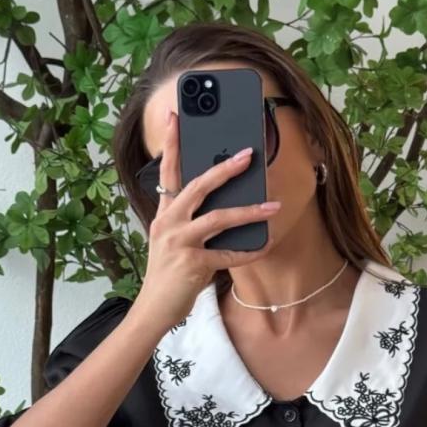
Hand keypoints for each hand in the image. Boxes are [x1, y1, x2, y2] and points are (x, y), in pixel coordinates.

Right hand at [132, 107, 281, 331]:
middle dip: (225, 169)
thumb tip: (225, 208)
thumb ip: (190, 223)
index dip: (170, 143)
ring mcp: (179, 243)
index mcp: (163, 215)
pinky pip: (229, 254)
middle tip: (248, 154)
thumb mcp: (171, 243)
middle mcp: (168, 223)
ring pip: (218, 218)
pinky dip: (250, 251)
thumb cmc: (167, 276)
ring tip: (272, 206)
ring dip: (249, 211)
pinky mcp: (193, 264)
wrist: (153, 309)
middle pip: (197, 186)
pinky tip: (266, 245)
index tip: (175, 116)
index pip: (166, 172)